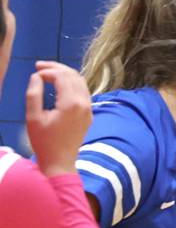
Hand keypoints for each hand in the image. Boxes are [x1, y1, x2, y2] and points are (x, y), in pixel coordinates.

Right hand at [26, 61, 91, 175]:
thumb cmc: (44, 142)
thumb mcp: (33, 117)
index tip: (35, 72)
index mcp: (71, 103)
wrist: (60, 162)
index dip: (48, 71)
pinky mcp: (89, 114)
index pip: (62, 77)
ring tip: (48, 72)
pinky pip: (83, 92)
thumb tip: (37, 77)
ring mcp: (89, 108)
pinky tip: (59, 85)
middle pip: (74, 75)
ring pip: (81, 82)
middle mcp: (84, 103)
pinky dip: (72, 84)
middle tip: (39, 65)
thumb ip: (33, 94)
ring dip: (65, 74)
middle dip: (57, 68)